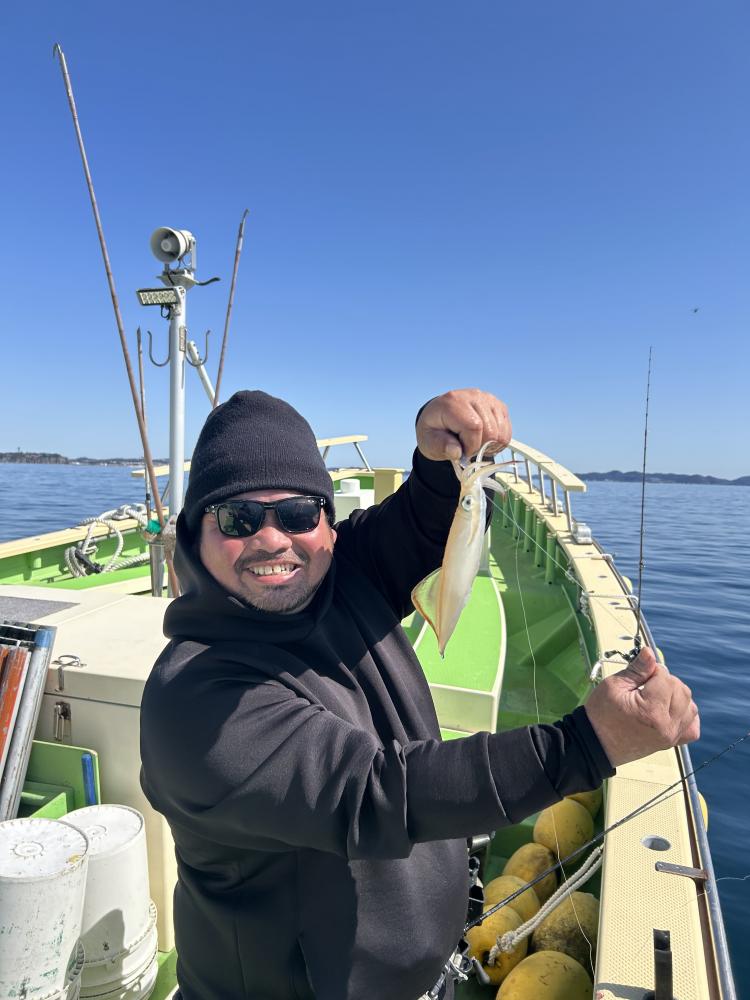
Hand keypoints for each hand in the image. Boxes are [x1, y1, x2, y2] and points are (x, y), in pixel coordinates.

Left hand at [416, 389, 510, 461]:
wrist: (441, 419)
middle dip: (480, 447)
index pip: (474, 426)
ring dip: (490, 446)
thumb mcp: (428, 441)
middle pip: (491, 431)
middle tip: (468, 449)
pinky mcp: (499, 406)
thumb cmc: (434, 431)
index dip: (471, 445)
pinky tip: (484, 440)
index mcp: (453, 402)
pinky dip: (498, 442)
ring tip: (475, 444)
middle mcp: (473, 396)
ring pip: (501, 433)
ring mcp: (488, 399)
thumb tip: (456, 451)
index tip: (462, 451)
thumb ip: (440, 446)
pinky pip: (507, 431)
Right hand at [584, 647, 699, 766]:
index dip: (652, 671)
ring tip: (656, 697)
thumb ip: (636, 669)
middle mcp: (667, 726)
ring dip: (676, 696)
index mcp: (651, 711)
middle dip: (665, 682)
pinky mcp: (672, 743)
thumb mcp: (613, 686)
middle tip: (645, 685)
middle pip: (681, 690)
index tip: (639, 676)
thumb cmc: (601, 714)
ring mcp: (672, 736)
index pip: (665, 677)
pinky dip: (686, 715)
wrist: (597, 744)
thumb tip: (650, 652)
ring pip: (690, 706)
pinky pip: (692, 727)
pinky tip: (671, 710)